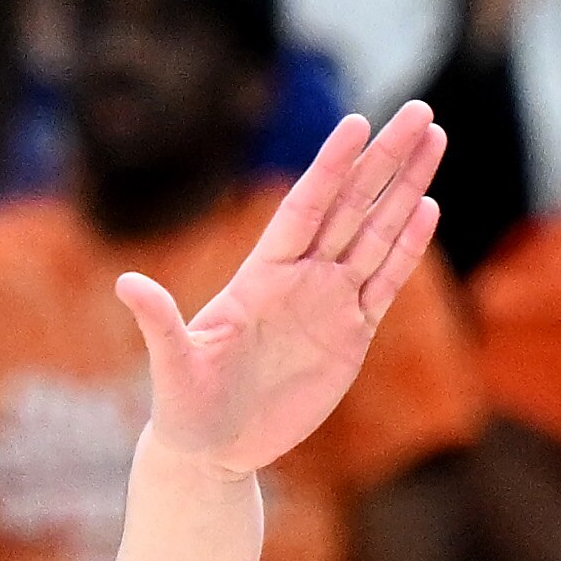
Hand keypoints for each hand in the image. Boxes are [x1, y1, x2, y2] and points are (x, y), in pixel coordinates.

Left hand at [121, 104, 446, 478]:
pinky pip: (385, 283)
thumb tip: (125, 284)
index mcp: (260, 276)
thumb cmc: (184, 407)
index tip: (357, 121)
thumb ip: (159, 322)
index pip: (304, 208)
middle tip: (421, 110)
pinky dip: (408, 248)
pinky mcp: (351, 336)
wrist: (211, 450)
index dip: (331, 167)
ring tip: (434, 140)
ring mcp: (328, 303)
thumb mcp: (173, 364)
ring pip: (377, 235)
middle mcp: (299, 279)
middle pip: (352, 207)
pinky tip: (428, 208)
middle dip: (385, 160)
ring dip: (407, 190)